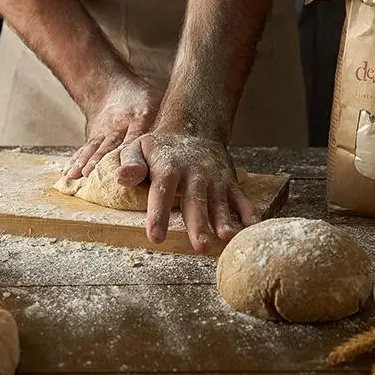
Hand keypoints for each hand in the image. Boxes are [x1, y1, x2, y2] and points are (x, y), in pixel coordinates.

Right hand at [64, 73, 161, 178]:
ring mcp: (104, 130)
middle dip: (101, 160)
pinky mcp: (93, 136)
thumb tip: (192, 153)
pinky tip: (68, 175)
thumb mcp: (160, 104)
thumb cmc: (145, 102)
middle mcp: (120, 124)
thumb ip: (170, 124)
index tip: (124, 167)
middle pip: (111, 144)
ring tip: (76, 176)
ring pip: (94, 147)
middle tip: (90, 173)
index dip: (130, 152)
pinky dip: (75, 162)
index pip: (137, 135)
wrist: (110, 87)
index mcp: (142, 115)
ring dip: (85, 162)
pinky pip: (84, 150)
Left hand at [117, 131, 258, 251]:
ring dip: (224, 220)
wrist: (194, 127)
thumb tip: (122, 177)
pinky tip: (252, 227)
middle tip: (200, 247)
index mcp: (168, 167)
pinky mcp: (228, 181)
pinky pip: (239, 196)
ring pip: (219, 201)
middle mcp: (194, 173)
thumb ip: (130, 163)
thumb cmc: (161, 147)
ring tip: (227, 238)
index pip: (162, 191)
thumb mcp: (139, 147)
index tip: (155, 237)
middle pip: (195, 200)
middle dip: (198, 224)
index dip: (159, 214)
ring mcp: (214, 177)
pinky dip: (248, 210)